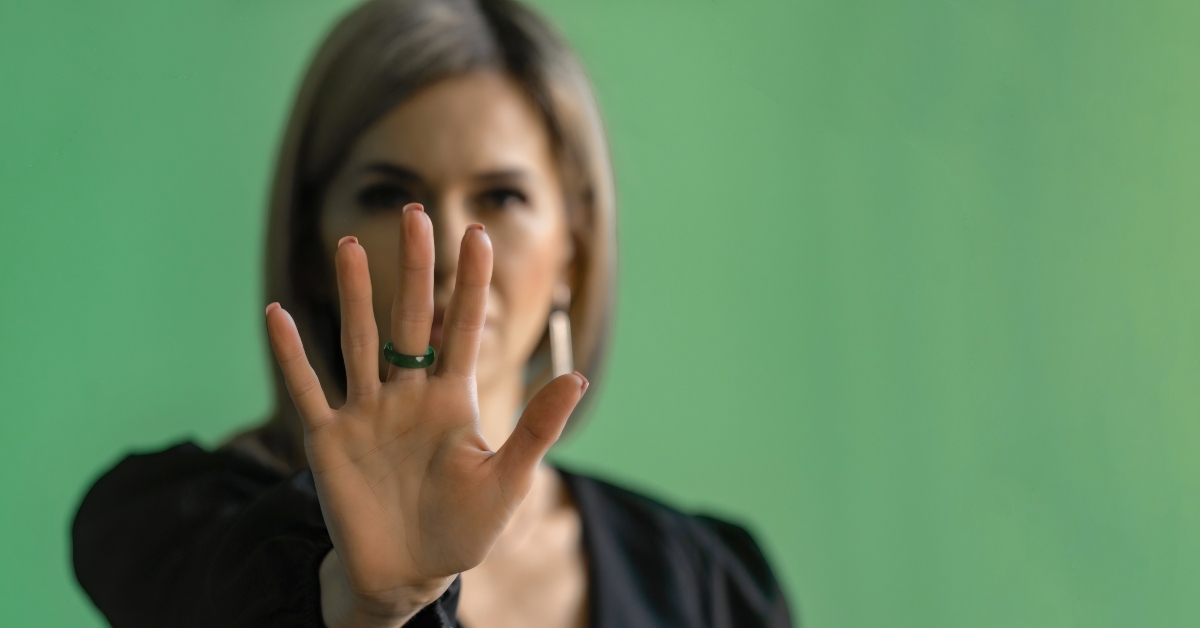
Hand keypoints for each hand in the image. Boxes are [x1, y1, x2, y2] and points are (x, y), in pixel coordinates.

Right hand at [265, 204, 586, 625]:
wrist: (408, 575)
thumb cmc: (463, 529)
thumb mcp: (507, 480)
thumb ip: (537, 428)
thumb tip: (576, 376)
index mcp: (453, 401)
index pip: (462, 328)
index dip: (469, 282)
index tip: (477, 233)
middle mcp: (408, 396)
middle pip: (411, 319)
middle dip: (414, 268)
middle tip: (414, 213)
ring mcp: (367, 413)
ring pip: (359, 341)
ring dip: (353, 295)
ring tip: (347, 244)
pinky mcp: (329, 439)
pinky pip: (308, 389)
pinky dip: (291, 354)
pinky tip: (276, 314)